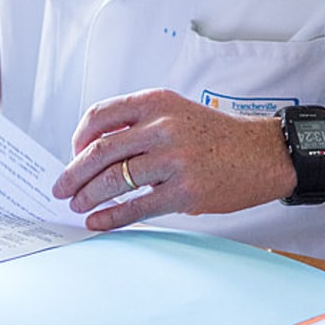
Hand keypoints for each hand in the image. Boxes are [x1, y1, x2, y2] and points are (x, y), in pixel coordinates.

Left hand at [51, 89, 295, 229]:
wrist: (263, 154)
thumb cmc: (218, 137)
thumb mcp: (178, 114)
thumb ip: (141, 126)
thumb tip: (96, 155)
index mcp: (157, 102)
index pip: (99, 116)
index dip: (78, 138)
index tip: (72, 155)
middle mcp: (163, 126)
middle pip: (100, 151)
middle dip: (72, 173)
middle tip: (61, 188)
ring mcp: (174, 159)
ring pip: (113, 179)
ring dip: (87, 196)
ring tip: (77, 205)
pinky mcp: (184, 190)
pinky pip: (135, 206)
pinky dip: (110, 217)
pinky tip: (98, 221)